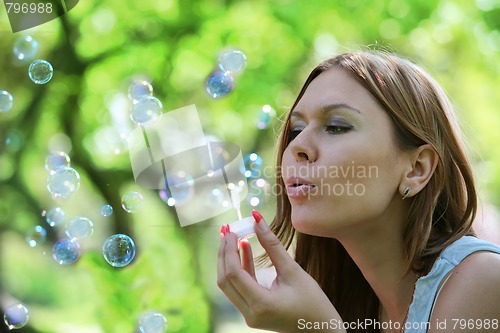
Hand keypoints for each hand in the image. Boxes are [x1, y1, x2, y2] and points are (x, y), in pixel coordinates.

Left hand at [217, 210, 344, 332]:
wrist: (321, 330)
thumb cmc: (313, 302)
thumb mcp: (293, 271)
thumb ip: (272, 245)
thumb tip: (257, 220)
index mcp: (260, 304)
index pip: (234, 274)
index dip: (229, 249)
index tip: (231, 230)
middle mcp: (250, 313)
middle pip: (225, 280)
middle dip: (224, 253)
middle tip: (227, 230)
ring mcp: (249, 315)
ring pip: (229, 284)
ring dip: (230, 260)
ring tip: (235, 236)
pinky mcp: (252, 312)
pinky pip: (239, 288)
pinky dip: (240, 269)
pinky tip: (244, 249)